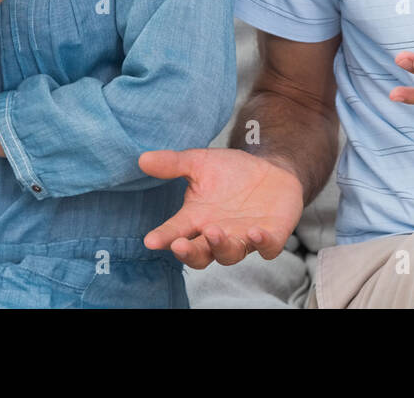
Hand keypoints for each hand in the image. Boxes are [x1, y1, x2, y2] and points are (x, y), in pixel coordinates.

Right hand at [138, 148, 303, 267]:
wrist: (270, 168)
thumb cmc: (231, 171)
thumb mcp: (200, 162)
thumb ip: (173, 164)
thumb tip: (142, 158)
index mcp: (196, 219)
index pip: (175, 232)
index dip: (163, 237)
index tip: (150, 241)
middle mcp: (217, 235)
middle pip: (199, 254)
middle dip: (189, 253)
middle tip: (179, 245)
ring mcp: (243, 238)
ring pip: (229, 254)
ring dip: (221, 246)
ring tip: (214, 231)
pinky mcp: (271, 237)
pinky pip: (267, 248)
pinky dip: (262, 244)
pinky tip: (255, 232)